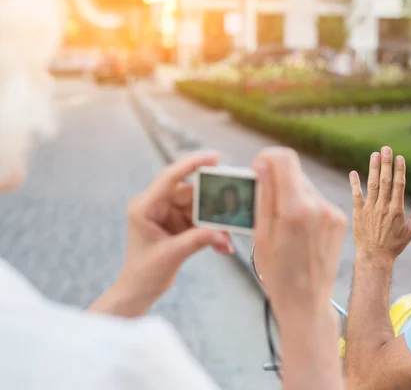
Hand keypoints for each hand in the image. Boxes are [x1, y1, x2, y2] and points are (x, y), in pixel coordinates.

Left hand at [89, 152, 233, 316]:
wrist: (140, 290)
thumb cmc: (144, 272)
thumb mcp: (171, 255)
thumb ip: (196, 240)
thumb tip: (221, 233)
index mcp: (145, 206)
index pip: (170, 177)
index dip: (192, 164)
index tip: (214, 157)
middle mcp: (157, 205)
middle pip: (191, 193)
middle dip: (213, 203)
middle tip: (233, 206)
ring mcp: (169, 214)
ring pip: (199, 208)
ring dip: (215, 223)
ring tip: (227, 237)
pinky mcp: (179, 224)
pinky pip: (201, 222)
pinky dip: (212, 233)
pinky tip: (222, 246)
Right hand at [251, 147, 346, 316]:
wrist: (308, 302)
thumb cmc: (278, 274)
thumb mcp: (261, 235)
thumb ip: (263, 196)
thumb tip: (262, 165)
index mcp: (296, 209)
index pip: (284, 158)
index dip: (266, 158)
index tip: (256, 171)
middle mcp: (319, 205)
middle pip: (293, 172)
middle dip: (275, 179)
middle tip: (262, 200)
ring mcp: (333, 212)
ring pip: (305, 186)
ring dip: (289, 194)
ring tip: (280, 221)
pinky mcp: (339, 220)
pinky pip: (317, 201)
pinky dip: (303, 206)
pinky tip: (296, 229)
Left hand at [349, 146, 410, 265]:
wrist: (374, 257)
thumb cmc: (394, 246)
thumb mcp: (410, 232)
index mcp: (397, 210)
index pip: (399, 185)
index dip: (399, 170)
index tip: (400, 157)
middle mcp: (383, 207)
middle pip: (385, 181)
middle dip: (386, 163)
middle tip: (386, 148)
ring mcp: (370, 209)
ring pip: (372, 185)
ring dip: (373, 168)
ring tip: (374, 154)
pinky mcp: (358, 213)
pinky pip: (356, 195)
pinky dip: (355, 184)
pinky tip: (354, 173)